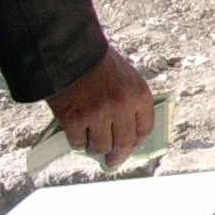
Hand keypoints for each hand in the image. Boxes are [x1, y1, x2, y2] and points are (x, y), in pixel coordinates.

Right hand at [46, 46, 154, 168]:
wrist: (69, 52)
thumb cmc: (99, 64)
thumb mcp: (127, 78)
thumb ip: (130, 102)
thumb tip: (127, 132)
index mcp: (139, 95)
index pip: (145, 129)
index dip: (137, 142)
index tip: (130, 148)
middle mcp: (121, 107)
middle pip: (124, 143)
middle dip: (118, 156)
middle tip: (112, 162)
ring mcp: (97, 114)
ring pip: (101, 147)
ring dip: (97, 150)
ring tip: (92, 147)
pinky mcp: (74, 119)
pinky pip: (78, 143)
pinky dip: (78, 143)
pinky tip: (78, 137)